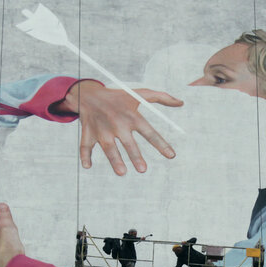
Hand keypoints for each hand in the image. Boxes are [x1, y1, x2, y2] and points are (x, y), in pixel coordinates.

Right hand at [61, 81, 182, 175]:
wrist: (90, 94)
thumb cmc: (118, 97)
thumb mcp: (139, 94)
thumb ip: (161, 97)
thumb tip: (180, 102)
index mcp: (132, 116)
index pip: (149, 132)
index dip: (160, 144)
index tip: (171, 155)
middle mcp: (117, 123)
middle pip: (128, 142)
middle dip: (135, 155)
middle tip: (143, 169)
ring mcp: (102, 129)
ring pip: (109, 147)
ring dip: (114, 160)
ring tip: (122, 172)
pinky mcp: (88, 133)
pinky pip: (86, 146)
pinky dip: (84, 156)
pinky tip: (87, 166)